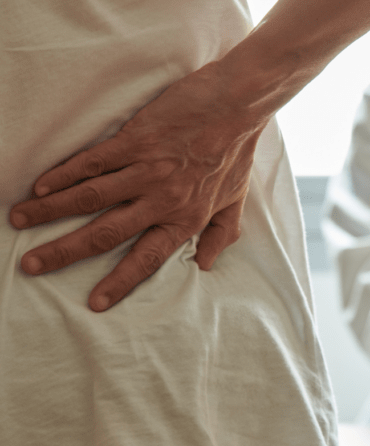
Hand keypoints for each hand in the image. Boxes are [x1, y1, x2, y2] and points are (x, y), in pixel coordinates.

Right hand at [9, 61, 264, 311]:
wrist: (237, 106)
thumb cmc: (236, 154)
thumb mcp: (236, 202)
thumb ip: (221, 235)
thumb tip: (205, 265)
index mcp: (186, 220)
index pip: (147, 260)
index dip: (119, 283)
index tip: (94, 303)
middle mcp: (162, 201)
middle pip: (106, 234)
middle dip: (65, 252)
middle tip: (31, 265)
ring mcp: (146, 170)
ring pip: (90, 197)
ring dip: (51, 210)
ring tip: (20, 220)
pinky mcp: (135, 141)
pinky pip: (92, 162)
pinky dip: (64, 174)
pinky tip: (40, 185)